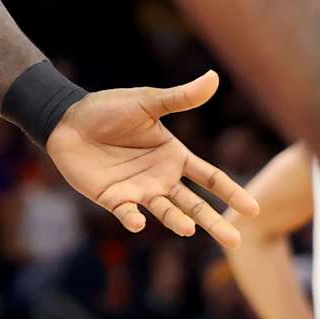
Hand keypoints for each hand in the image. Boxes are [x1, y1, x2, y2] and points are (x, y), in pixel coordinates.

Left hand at [45, 69, 259, 246]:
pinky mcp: (113, 198)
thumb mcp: (146, 102)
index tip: (253, 210)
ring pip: (165, 212)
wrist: (66, 120)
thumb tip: (214, 77)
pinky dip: (132, 219)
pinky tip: (138, 221)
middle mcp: (160, 177)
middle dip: (214, 222)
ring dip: (177, 221)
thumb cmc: (107, 109)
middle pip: (194, 204)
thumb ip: (179, 97)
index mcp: (174, 156)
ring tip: (189, 229)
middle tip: (235, 241)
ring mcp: (138, 190)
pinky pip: (126, 212)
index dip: (231, 192)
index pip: (210, 177)